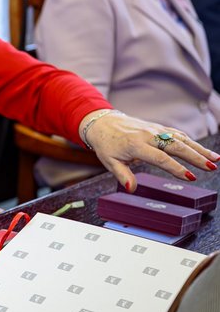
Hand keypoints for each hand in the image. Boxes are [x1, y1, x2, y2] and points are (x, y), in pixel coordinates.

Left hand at [81, 109, 219, 189]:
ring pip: (180, 138)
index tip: (191, 177)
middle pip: (176, 146)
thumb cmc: (106, 144)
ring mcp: (154, 130)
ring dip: (199, 148)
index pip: (160, 158)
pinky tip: (203, 151)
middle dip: (195, 157)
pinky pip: (177, 134)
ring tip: (215, 159)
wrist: (103, 122)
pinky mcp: (158, 127)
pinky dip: (191, 141)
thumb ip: (122, 175)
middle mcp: (148, 135)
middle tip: (211, 167)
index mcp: (135, 145)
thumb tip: (131, 188)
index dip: (176, 168)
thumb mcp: (109, 161)